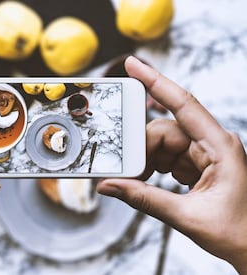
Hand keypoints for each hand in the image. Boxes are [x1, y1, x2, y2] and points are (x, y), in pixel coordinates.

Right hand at [97, 56, 246, 272]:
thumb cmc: (238, 232)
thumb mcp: (187, 216)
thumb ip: (145, 199)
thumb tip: (111, 186)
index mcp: (220, 146)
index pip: (183, 104)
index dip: (156, 81)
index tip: (133, 64)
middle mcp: (212, 143)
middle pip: (164, 129)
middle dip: (142, 149)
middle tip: (126, 171)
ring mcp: (204, 153)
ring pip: (162, 143)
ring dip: (147, 161)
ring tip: (139, 182)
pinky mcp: (197, 164)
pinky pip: (167, 156)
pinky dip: (153, 167)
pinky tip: (150, 181)